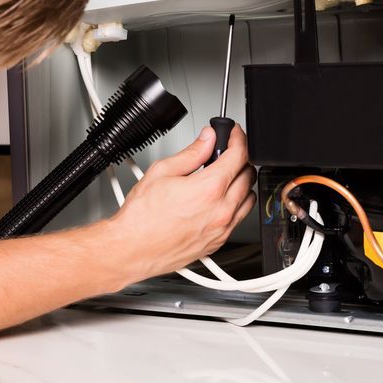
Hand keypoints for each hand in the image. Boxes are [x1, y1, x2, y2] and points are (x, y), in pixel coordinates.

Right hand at [108, 124, 256, 280]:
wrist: (132, 248)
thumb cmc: (141, 216)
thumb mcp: (162, 171)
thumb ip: (191, 152)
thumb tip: (207, 139)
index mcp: (209, 189)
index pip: (239, 155)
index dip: (238, 138)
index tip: (233, 133)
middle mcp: (221, 210)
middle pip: (248, 175)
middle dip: (239, 158)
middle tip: (224, 153)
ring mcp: (222, 229)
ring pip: (250, 197)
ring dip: (242, 182)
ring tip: (223, 176)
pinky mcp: (219, 242)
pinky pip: (240, 218)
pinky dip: (236, 204)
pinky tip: (219, 199)